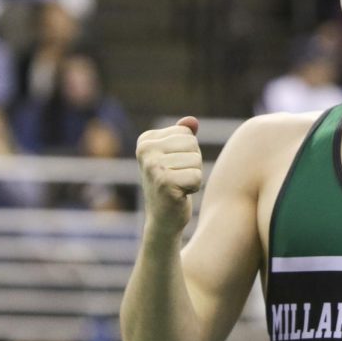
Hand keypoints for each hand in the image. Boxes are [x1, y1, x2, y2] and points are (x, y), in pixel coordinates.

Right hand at [136, 116, 202, 233]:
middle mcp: (145, 150)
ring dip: (193, 175)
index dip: (188, 152)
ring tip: (178, 185)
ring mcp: (152, 166)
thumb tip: (193, 121)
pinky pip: (197, 176)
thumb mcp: (177, 156)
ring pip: (196, 159)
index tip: (174, 166)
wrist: (163, 219)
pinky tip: (180, 194)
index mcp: (146, 140)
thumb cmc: (173, 185)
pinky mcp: (164, 182)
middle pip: (192, 144)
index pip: (186, 133)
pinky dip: (194, 187)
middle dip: (193, 163)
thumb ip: (184, 135)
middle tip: (178, 178)